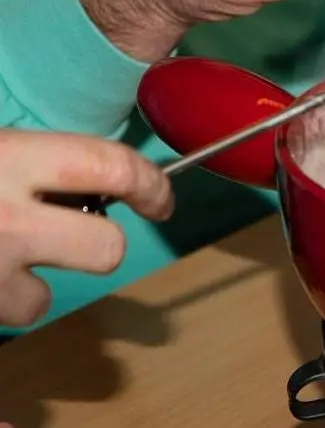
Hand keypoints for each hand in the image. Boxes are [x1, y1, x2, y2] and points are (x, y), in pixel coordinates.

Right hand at [0, 131, 172, 326]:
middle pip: (106, 247)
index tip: (159, 200)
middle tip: (75, 231)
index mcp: (15, 158)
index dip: (151, 186)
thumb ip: (40, 159)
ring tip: (3, 257)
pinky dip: (2, 299)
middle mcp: (8, 216)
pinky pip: (11, 316)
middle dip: (100, 243)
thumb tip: (94, 179)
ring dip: (32, 285)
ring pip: (45, 299)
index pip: (114, 168)